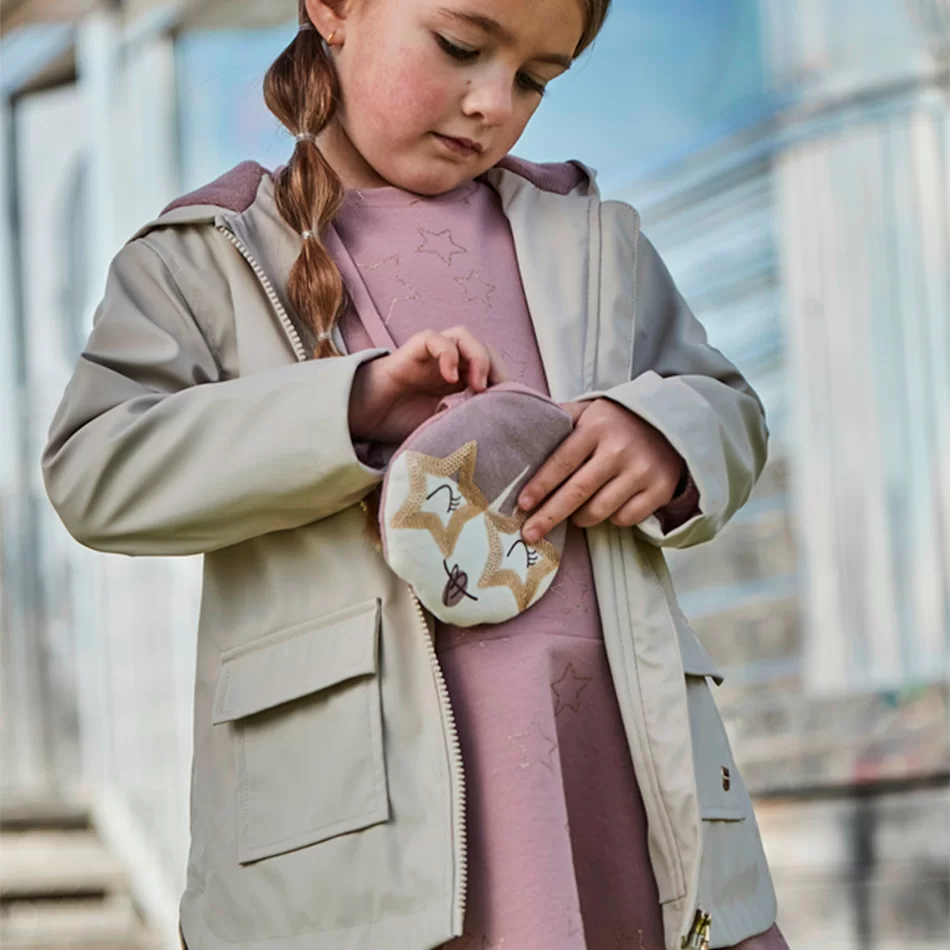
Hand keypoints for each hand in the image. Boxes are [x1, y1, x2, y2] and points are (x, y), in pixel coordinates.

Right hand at [349, 327, 508, 442]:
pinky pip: (436, 339)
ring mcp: (433, 354)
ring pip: (465, 337)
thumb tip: (495, 437)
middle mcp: (451, 362)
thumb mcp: (443, 427)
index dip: (505, 384)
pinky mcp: (415, 348)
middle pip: (485, 350)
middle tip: (496, 397)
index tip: (511, 408)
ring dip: (477, 358)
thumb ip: (466, 423)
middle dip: (496, 370)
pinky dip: (447, 354)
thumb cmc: (402, 421)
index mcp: (462, 379)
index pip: (493, 370)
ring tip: (477, 386)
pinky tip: (449, 378)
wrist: (366, 416)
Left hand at [517, 398, 685, 541]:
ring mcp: (641, 471)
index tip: (522, 504)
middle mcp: (619, 449)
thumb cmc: (618, 422)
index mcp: (596, 427)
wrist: (670, 422)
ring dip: (580, 519)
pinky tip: (608, 507)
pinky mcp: (660, 489)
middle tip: (529, 533)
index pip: (562, 461)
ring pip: (600, 511)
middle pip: (577, 491)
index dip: (540, 485)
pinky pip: (625, 518)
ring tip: (573, 515)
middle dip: (549, 516)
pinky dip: (612, 519)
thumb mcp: (589, 411)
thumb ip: (560, 420)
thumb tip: (521, 433)